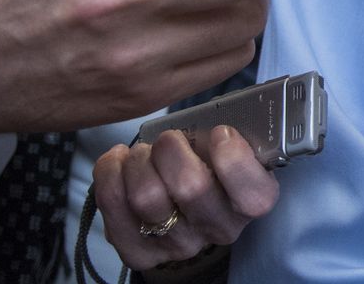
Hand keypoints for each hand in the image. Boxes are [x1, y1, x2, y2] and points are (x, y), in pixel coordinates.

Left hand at [95, 125, 276, 268]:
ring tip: (142, 152)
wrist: (185, 212)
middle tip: (167, 138)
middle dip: (171, 148)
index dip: (234, 159)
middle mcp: (217, 229)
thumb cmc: (210, 166)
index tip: (220, 132)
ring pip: (146, 197)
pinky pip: (113, 208)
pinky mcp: (139, 253)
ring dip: (138, 161)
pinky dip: (109, 173)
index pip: (253, 196)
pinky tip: (119, 162)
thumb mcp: (231, 148)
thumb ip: (228, 134)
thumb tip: (211, 110)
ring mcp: (178, 245)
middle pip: (190, 188)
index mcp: (250, 203)